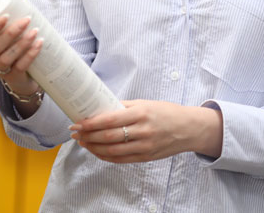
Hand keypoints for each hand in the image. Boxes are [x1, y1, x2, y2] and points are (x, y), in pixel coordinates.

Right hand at [0, 0, 42, 95]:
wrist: (24, 72)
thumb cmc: (12, 44)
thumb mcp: (4, 28)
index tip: (7, 16)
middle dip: (11, 33)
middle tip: (27, 20)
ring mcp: (0, 70)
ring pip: (7, 58)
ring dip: (22, 44)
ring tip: (35, 31)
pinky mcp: (13, 77)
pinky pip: (20, 67)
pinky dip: (30, 55)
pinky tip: (39, 44)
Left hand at [69, 100, 223, 163]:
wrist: (189, 128)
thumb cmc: (167, 113)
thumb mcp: (146, 103)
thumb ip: (124, 106)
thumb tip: (101, 108)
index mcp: (142, 113)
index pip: (110, 119)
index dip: (90, 123)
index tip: (77, 123)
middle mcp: (142, 130)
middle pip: (107, 137)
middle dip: (87, 136)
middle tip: (75, 133)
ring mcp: (144, 146)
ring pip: (111, 150)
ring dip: (93, 147)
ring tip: (83, 142)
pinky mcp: (145, 157)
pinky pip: (120, 159)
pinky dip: (105, 156)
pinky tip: (97, 151)